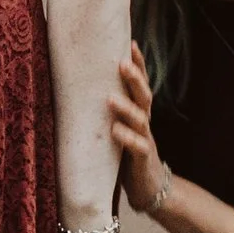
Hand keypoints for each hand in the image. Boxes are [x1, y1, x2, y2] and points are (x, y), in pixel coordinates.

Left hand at [107, 45, 166, 209]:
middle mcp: (144, 124)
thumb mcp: (120, 128)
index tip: (131, 44)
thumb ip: (110, 111)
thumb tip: (85, 87)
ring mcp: (145, 141)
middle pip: (144, 96)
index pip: (141, 85)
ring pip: (140, 120)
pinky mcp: (142, 161)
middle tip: (121, 63)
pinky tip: (115, 131)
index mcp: (139, 114)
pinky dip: (127, 138)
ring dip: (126, 108)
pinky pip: (137, 147)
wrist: (148, 189)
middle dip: (135, 79)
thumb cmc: (128, 155)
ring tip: (110, 98)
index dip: (139, 65)